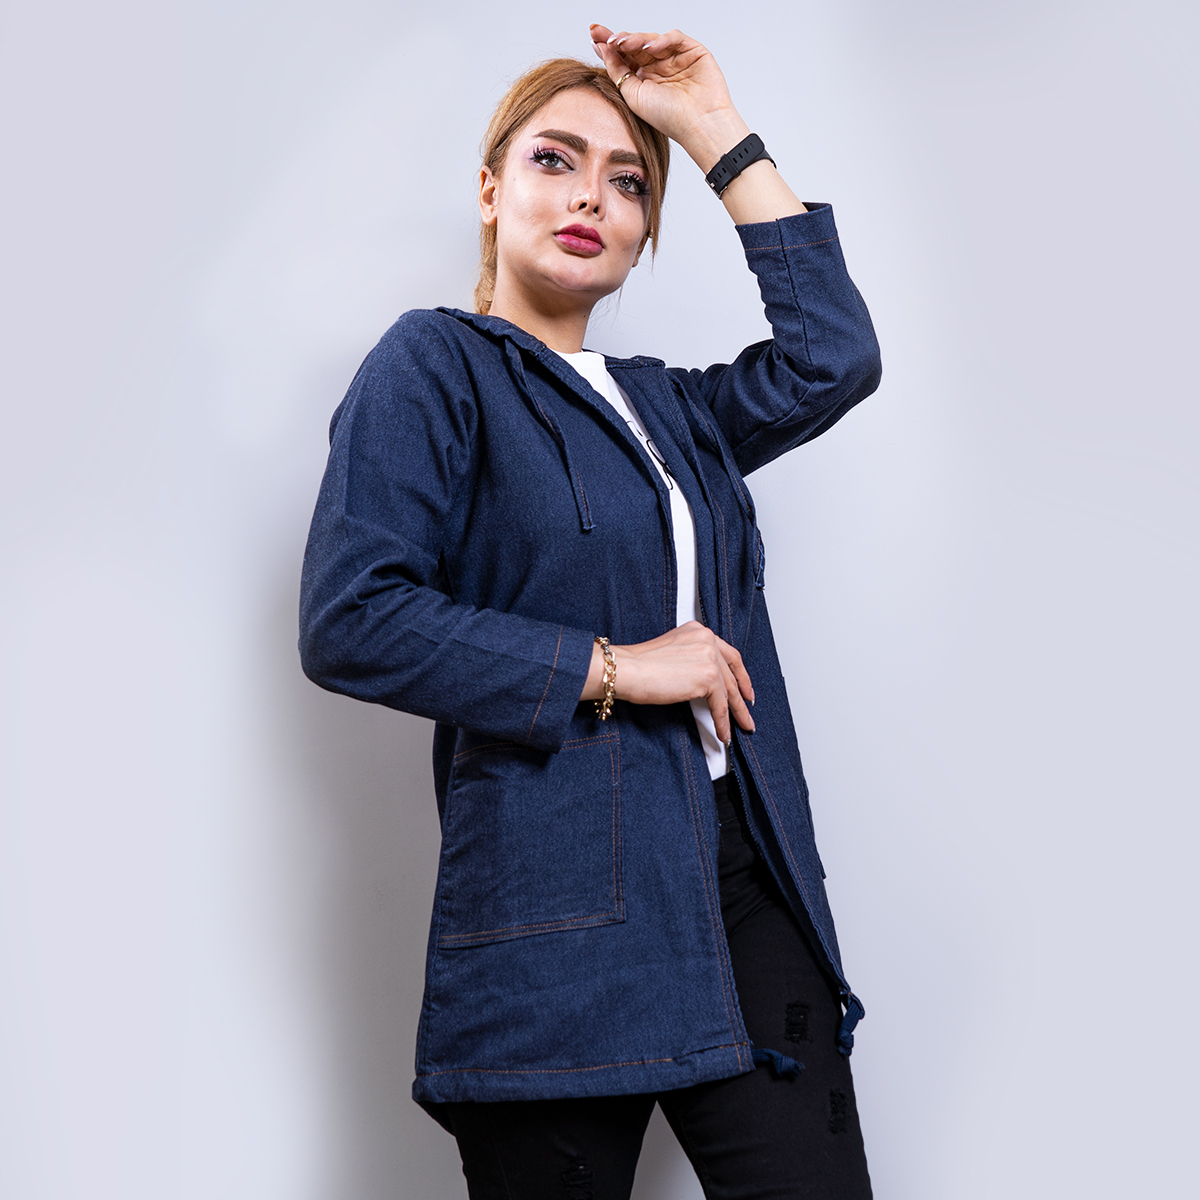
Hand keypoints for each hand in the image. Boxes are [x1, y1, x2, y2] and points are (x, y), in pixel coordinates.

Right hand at [583, 621, 755, 743]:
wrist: (628, 669)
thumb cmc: (639, 665)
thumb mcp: (672, 653)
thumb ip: (692, 660)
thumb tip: (704, 683)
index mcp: (699, 631)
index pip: (728, 654)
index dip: (739, 674)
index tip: (744, 687)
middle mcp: (708, 639)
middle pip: (732, 673)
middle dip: (741, 696)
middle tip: (747, 710)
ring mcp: (710, 657)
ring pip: (729, 691)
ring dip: (736, 713)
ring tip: (741, 726)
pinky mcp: (708, 677)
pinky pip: (720, 705)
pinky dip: (722, 721)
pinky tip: (723, 731)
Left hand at [589, 24, 746, 171]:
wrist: (698, 125)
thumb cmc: (668, 118)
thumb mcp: (632, 95)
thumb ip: (617, 71)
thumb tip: (602, 48)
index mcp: (644, 80)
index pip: (624, 57)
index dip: (609, 45)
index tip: (593, 35)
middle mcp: (659, 68)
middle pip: (635, 45)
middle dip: (619, 38)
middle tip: (603, 35)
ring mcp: (675, 59)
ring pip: (651, 39)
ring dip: (636, 38)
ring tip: (623, 42)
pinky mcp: (692, 51)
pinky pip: (674, 38)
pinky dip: (661, 39)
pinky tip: (650, 46)